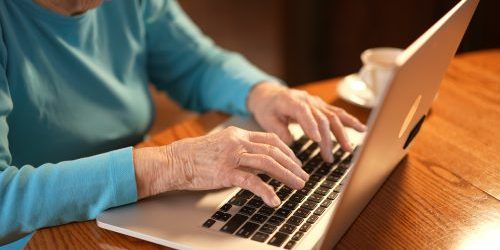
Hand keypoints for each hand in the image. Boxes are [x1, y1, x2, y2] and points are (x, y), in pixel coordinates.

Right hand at [133, 127, 308, 206]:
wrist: (175, 161)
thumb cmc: (195, 155)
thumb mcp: (222, 146)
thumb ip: (241, 151)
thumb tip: (260, 164)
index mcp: (238, 134)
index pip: (270, 139)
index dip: (287, 151)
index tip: (296, 161)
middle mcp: (238, 142)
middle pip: (274, 151)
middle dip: (292, 164)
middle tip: (303, 175)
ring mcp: (232, 156)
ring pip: (268, 163)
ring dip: (287, 175)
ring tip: (298, 185)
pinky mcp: (225, 172)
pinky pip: (252, 182)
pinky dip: (267, 191)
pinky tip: (274, 199)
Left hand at [247, 82, 366, 161]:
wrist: (270, 94)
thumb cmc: (267, 108)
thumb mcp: (265, 119)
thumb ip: (278, 130)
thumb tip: (291, 143)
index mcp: (290, 100)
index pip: (303, 112)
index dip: (310, 125)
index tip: (316, 140)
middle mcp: (307, 100)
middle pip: (321, 118)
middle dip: (327, 139)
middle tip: (329, 158)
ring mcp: (316, 102)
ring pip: (333, 116)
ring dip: (342, 133)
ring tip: (348, 149)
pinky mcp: (322, 106)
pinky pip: (337, 113)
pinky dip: (350, 121)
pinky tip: (362, 129)